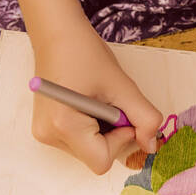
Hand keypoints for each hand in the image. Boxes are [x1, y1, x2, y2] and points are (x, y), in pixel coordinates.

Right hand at [30, 20, 164, 173]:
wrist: (57, 33)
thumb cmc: (86, 53)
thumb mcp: (123, 86)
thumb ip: (144, 118)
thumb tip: (151, 146)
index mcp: (64, 126)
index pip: (102, 161)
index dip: (120, 141)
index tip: (121, 113)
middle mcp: (48, 135)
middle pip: (95, 157)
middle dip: (112, 135)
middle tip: (109, 103)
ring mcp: (44, 133)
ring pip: (88, 150)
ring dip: (102, 131)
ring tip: (95, 99)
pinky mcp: (45, 128)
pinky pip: (78, 140)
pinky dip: (91, 127)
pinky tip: (86, 103)